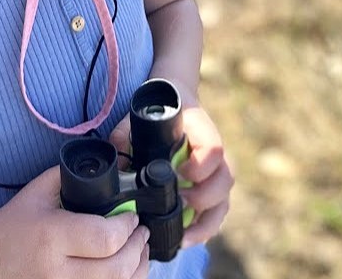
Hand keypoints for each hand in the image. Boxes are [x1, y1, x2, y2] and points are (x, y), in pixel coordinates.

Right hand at [0, 165, 149, 278]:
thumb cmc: (15, 221)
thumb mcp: (41, 189)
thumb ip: (73, 176)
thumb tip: (109, 170)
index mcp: (52, 236)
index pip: (105, 237)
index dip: (128, 226)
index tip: (133, 215)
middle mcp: (57, 271)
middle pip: (117, 268)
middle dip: (138, 248)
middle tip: (142, 232)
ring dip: (137, 269)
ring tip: (140, 251)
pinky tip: (126, 270)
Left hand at [109, 104, 233, 247]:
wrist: (174, 102)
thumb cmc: (156, 112)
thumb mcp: (139, 116)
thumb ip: (124, 134)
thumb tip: (116, 158)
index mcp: (198, 128)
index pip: (213, 147)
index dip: (200, 166)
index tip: (181, 174)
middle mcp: (213, 150)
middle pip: (225, 177)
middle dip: (205, 197)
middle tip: (180, 202)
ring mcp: (215, 169)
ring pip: (224, 198)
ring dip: (206, 220)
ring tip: (183, 235)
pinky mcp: (210, 186)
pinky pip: (217, 211)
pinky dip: (205, 228)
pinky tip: (186, 238)